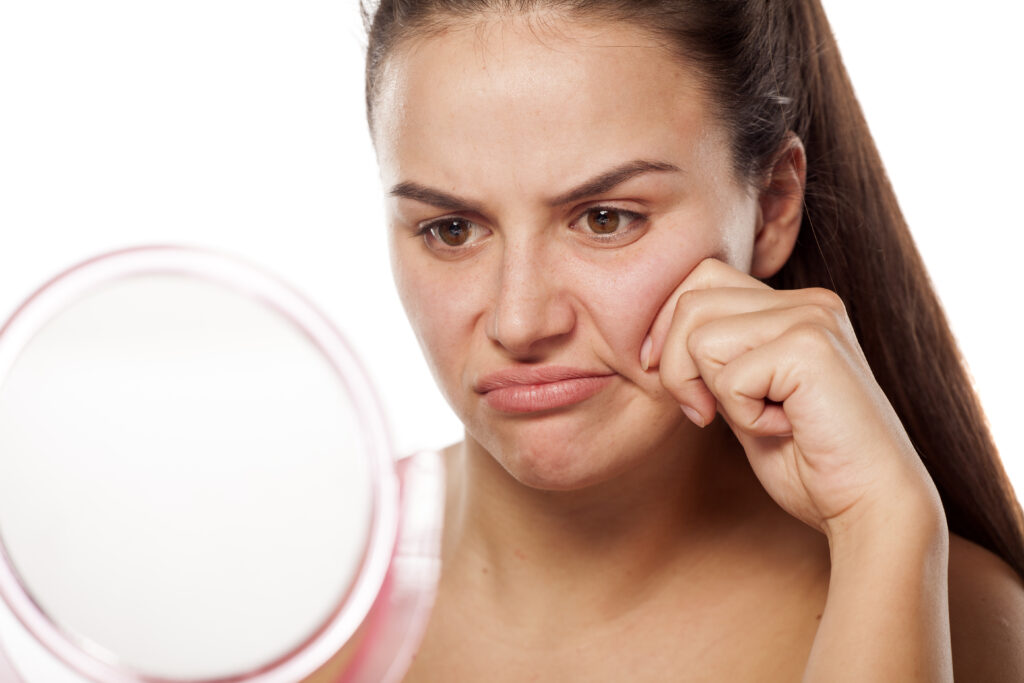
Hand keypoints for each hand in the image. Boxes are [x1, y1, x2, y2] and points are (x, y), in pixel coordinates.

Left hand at [641, 258, 941, 536]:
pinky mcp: (810, 347)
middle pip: (691, 299)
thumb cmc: (808, 464)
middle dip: (676, 366)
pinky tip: (786, 429)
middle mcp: (807, 301)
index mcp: (793, 307)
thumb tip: (649, 341)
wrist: (872, 508)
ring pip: (699, 334)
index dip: (669, 331)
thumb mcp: (742, 400)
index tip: (682, 389)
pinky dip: (742, 415)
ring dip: (713, 392)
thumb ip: (711, 362)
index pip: (700, 279)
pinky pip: (728, 374)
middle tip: (707, 413)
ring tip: (761, 420)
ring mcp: (813, 318)